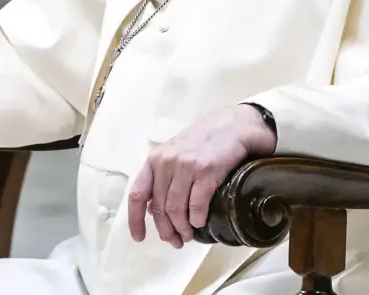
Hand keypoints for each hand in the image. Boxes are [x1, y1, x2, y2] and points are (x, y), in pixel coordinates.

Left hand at [128, 104, 275, 247]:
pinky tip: (200, 223)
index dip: (135, 220)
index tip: (139, 237)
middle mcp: (166, 163)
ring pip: (175, 209)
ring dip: (182, 228)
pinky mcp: (206, 171)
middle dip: (166, 230)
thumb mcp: (175, 154)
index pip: (137, 194)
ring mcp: (186, 167)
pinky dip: (197, 219)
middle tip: (175, 241)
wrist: (233, 125)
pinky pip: (196, 204)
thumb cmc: (204, 142)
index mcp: (155, 160)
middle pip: (158, 207)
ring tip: (188, 235)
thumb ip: (163, 178)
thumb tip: (154, 209)